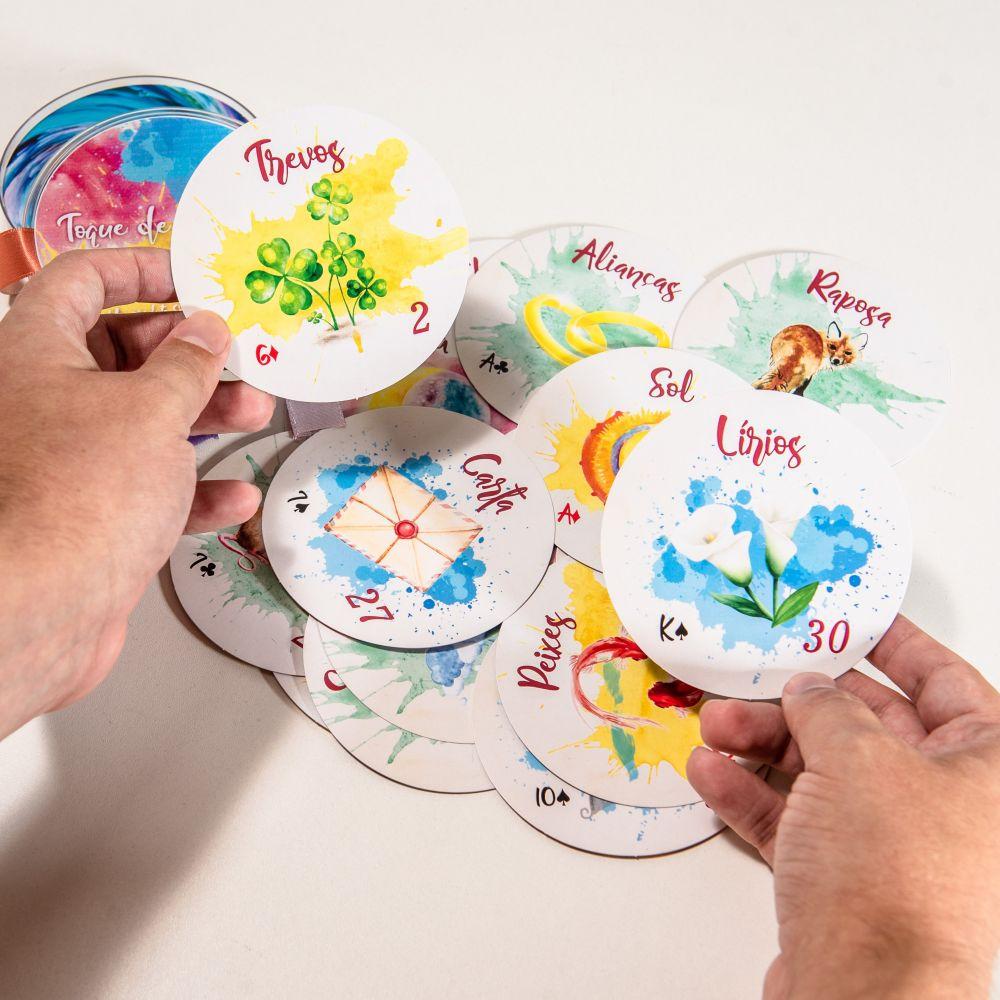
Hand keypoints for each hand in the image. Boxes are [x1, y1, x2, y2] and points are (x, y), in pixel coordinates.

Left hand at [0, 248, 273, 738]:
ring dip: (204, 415)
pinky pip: (146, 486)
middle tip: (242, 358)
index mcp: (37, 350)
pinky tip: (234, 496)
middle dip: (190, 355)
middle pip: (122, 352)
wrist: (40, 608)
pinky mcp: (88, 514)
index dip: (141, 269)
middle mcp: (43, 398)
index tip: (196, 280)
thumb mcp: (153, 410)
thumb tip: (208, 328)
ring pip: (140, 419)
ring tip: (258, 415)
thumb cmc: (86, 490)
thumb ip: (189, 363)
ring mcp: (65, 459)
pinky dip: (191, 488)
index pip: (82, 280)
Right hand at [687, 616, 999, 998]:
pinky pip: (798, 822)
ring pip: (824, 774)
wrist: (867, 997)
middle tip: (760, 680)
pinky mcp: (848, 883)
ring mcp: (896, 847)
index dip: (898, 644)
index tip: (857, 620)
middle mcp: (949, 806)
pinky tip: (714, 775)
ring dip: (764, 746)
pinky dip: (754, 797)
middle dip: (802, 704)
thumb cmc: (893, 875)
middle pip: (869, 729)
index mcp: (986, 766)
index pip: (946, 682)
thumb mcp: (857, 757)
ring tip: (717, 727)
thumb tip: (810, 690)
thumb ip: (828, 707)